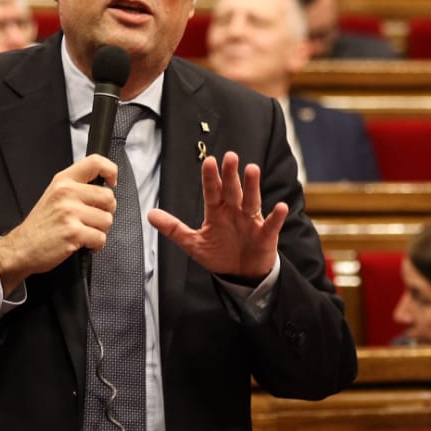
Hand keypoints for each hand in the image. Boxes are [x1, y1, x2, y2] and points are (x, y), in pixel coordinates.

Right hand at [0, 154, 117, 293]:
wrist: (21, 247)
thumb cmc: (40, 225)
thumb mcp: (54, 195)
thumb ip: (76, 187)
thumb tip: (104, 188)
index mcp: (63, 181)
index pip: (95, 162)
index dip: (111, 171)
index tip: (112, 182)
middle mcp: (67, 193)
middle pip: (108, 197)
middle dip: (106, 212)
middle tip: (92, 219)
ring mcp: (70, 213)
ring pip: (107, 220)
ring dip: (100, 231)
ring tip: (84, 232)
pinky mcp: (73, 233)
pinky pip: (101, 238)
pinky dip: (96, 245)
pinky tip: (83, 244)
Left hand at [148, 151, 286, 280]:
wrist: (241, 274)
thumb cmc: (219, 254)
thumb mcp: (193, 244)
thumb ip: (173, 228)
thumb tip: (150, 214)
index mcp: (217, 212)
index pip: (213, 192)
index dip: (211, 178)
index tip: (209, 161)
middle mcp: (234, 211)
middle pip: (232, 190)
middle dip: (231, 175)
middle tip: (230, 157)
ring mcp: (251, 221)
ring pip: (252, 200)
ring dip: (252, 186)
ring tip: (252, 169)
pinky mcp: (266, 234)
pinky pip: (272, 224)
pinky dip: (277, 216)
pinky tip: (280, 207)